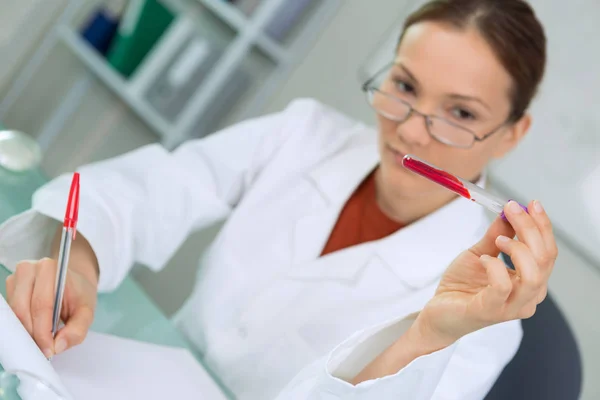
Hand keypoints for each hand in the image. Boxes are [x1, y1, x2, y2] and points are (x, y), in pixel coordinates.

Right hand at [5, 258, 97, 357]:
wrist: (74, 282)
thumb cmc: (79, 294)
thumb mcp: (87, 311)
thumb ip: (77, 330)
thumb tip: (58, 346)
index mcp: (51, 269)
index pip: (42, 305)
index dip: (43, 332)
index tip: (49, 349)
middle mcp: (29, 269)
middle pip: (22, 310)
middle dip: (32, 334)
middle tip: (43, 349)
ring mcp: (17, 278)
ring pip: (14, 313)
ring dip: (26, 330)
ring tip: (41, 339)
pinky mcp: (10, 287)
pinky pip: (10, 312)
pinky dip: (21, 325)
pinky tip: (34, 330)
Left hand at [416, 200, 556, 347]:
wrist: (439, 312)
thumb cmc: (462, 286)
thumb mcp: (480, 253)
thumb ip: (496, 235)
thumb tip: (509, 212)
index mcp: (531, 282)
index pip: (548, 252)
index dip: (542, 226)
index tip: (530, 203)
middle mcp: (528, 297)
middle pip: (544, 259)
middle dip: (530, 228)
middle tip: (511, 209)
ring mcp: (511, 307)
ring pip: (533, 275)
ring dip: (517, 248)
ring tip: (498, 239)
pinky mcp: (490, 312)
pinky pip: (502, 286)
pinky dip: (495, 266)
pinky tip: (484, 260)